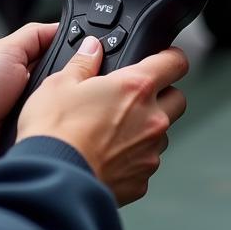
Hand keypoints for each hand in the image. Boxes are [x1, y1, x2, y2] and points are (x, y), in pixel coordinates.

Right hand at [16, 36, 187, 205]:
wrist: (53, 179)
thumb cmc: (55, 132)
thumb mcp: (59, 84)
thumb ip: (83, 62)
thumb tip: (92, 49)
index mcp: (135, 88)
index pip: (175, 62)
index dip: (170, 57)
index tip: (163, 58)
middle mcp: (151, 119)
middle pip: (177, 99)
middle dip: (163, 94)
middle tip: (134, 96)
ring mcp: (149, 151)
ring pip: (162, 133)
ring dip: (146, 128)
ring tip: (113, 130)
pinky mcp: (141, 180)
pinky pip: (145, 162)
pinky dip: (133, 157)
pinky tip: (106, 155)